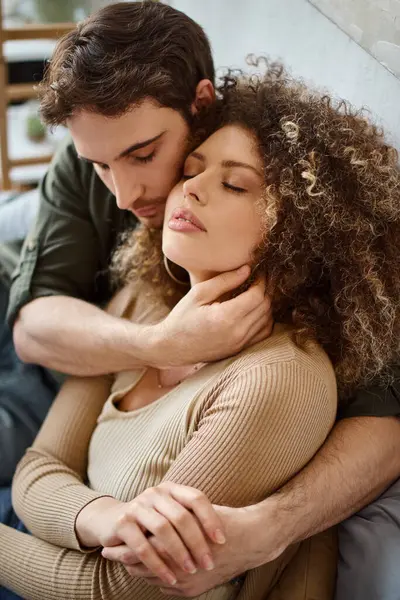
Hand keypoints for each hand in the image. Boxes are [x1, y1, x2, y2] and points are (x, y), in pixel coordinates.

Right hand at [76, 482, 225, 586]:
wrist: (110, 520)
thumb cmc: (151, 521)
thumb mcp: (172, 514)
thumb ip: (191, 518)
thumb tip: (225, 535)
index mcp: (171, 489)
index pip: (196, 498)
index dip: (210, 518)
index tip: (222, 540)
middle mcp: (155, 493)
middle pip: (181, 516)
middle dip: (197, 542)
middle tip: (208, 563)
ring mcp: (138, 506)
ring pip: (163, 530)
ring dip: (179, 553)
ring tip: (191, 570)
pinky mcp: (122, 523)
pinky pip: (142, 546)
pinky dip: (157, 564)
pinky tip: (169, 578)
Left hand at [102, 500, 289, 596]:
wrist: (253, 540)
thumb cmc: (223, 521)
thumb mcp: (195, 513)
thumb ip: (170, 519)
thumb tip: (145, 518)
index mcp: (178, 546)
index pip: (142, 549)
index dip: (124, 545)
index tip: (109, 541)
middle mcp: (181, 570)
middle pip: (143, 567)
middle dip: (126, 559)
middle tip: (109, 552)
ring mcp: (186, 584)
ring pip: (153, 578)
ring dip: (138, 569)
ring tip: (123, 561)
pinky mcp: (193, 591)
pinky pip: (166, 587)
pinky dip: (154, 577)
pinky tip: (147, 568)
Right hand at [148, 265, 272, 367]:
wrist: (172, 347)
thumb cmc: (182, 318)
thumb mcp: (198, 294)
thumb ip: (224, 281)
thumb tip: (247, 270)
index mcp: (226, 317)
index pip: (256, 296)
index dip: (261, 281)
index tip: (258, 271)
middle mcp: (237, 333)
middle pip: (265, 307)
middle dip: (266, 290)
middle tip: (259, 279)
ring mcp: (240, 343)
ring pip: (267, 320)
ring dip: (266, 304)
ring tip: (256, 292)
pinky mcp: (240, 349)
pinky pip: (263, 333)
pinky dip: (265, 320)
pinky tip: (255, 310)